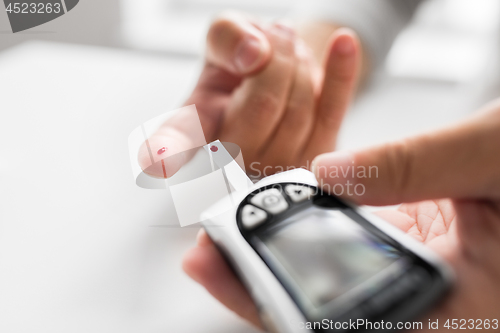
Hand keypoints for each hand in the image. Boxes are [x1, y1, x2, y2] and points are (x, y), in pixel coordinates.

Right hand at [138, 12, 360, 177]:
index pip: (178, 142)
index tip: (159, 159)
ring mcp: (276, 163)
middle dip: (277, 61)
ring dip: (301, 64)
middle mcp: (233, 155)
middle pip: (263, 108)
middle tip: (273, 39)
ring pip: (299, 111)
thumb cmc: (242, 60)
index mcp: (197, 127)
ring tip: (288, 51)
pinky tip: (343, 44)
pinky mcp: (316, 155)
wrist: (279, 73)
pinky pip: (333, 112)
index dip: (168, 151)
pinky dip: (341, 73)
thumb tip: (252, 54)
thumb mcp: (223, 37)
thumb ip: (227, 36)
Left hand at [183, 100, 499, 330]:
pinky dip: (310, 227)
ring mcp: (415, 270)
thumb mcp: (492, 158)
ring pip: (332, 275)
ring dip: (279, 253)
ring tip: (224, 230)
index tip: (219, 270)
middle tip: (205, 252)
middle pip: (327, 306)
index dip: (277, 304)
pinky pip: (349, 242)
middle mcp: (428, 300)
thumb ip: (414, 166)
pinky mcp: (411, 240)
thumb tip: (328, 172)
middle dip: (261, 281)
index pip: (348, 324)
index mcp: (458, 311)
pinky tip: (276, 210)